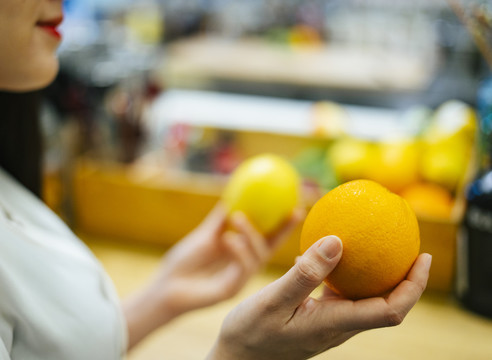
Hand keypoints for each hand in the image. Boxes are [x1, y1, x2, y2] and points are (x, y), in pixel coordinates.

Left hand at [152, 203, 304, 315]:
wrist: (165, 286)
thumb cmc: (183, 262)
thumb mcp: (204, 235)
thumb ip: (220, 220)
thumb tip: (234, 195)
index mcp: (241, 251)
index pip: (268, 235)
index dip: (284, 222)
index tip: (296, 203)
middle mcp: (245, 265)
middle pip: (273, 247)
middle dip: (286, 230)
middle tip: (293, 210)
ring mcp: (240, 278)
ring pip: (259, 256)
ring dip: (252, 234)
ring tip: (238, 216)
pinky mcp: (231, 290)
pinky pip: (242, 269)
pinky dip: (239, 251)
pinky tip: (228, 238)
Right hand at [207, 235, 431, 359]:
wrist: (236, 358)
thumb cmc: (251, 333)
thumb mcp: (273, 300)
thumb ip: (305, 274)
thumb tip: (338, 241)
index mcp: (334, 325)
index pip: (390, 310)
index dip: (413, 286)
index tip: (423, 257)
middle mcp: (338, 327)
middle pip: (386, 305)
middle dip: (405, 279)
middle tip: (409, 246)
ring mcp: (328, 325)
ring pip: (365, 300)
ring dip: (379, 277)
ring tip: (377, 247)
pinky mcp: (317, 320)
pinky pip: (341, 295)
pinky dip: (347, 275)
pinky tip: (330, 257)